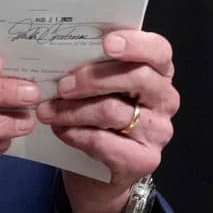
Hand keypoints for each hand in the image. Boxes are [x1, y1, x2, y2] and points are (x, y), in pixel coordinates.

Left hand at [45, 30, 178, 212]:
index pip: (159, 50)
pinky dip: (75, 134)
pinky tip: (60, 131)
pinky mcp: (145, 160)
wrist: (101, 171)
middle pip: (136, 77)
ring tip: (47, 110)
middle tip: (61, 85)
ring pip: (112, 111)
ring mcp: (158, 131)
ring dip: (72, 110)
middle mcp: (165, 99)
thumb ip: (95, 66)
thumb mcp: (102, 87)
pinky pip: (103, 142)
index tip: (107, 42)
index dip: (135, 43)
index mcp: (159, 72)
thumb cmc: (100, 117)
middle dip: (92, 79)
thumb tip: (62, 51)